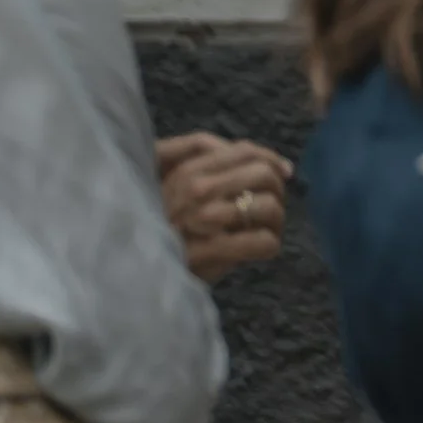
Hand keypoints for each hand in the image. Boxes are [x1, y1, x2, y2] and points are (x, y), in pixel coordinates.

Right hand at [158, 132, 293, 283]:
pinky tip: (263, 250)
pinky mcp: (207, 252)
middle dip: (277, 192)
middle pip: (263, 174)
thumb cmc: (166, 231)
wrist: (138, 273)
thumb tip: (278, 167)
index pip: (245, 150)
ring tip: (267, 232)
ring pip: (267, 207)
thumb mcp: (183, 191)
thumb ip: (218, 173)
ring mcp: (201, 220)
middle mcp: (195, 189)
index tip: (285, 173)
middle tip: (272, 210)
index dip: (272, 159)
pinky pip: (259, 241)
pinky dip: (269, 245)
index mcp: (190, 170)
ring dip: (276, 222)